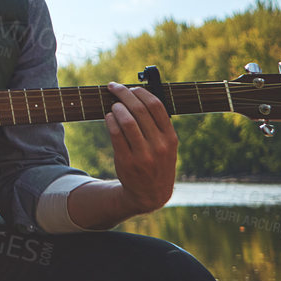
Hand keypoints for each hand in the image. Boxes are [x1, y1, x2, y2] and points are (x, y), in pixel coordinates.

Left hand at [104, 81, 177, 214]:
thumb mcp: (167, 146)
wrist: (150, 194)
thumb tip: (138, 96)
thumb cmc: (157, 162)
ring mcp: (143, 155)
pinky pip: (115, 134)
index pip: (157, 107)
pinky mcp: (127, 161)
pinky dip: (110, 120)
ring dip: (117, 108)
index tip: (132, 87)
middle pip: (139, 110)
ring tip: (114, 105)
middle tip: (114, 87)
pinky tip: (109, 117)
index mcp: (171, 138)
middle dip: (124, 94)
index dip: (142, 93)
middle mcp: (159, 146)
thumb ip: (158, 125)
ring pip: (126, 121)